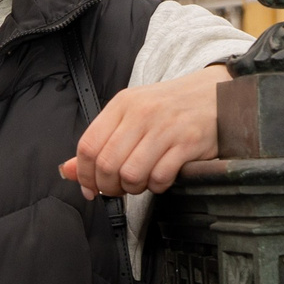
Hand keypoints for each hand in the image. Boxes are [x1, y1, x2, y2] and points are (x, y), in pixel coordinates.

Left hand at [59, 64, 230, 197]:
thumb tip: (67, 171)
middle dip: (108, 186)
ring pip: (131, 174)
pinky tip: (160, 179)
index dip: (84, 174)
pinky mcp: (188, 143)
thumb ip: (99, 142)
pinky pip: (160, 177)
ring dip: (133, 189)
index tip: (89, 188)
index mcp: (122, 104)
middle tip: (117, 189)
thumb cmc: (170, 107)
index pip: (88, 146)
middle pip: (107, 164)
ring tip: (140, 183)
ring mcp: (166, 128)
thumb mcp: (131, 115)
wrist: (215, 93)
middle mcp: (141, 114)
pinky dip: (156, 186)